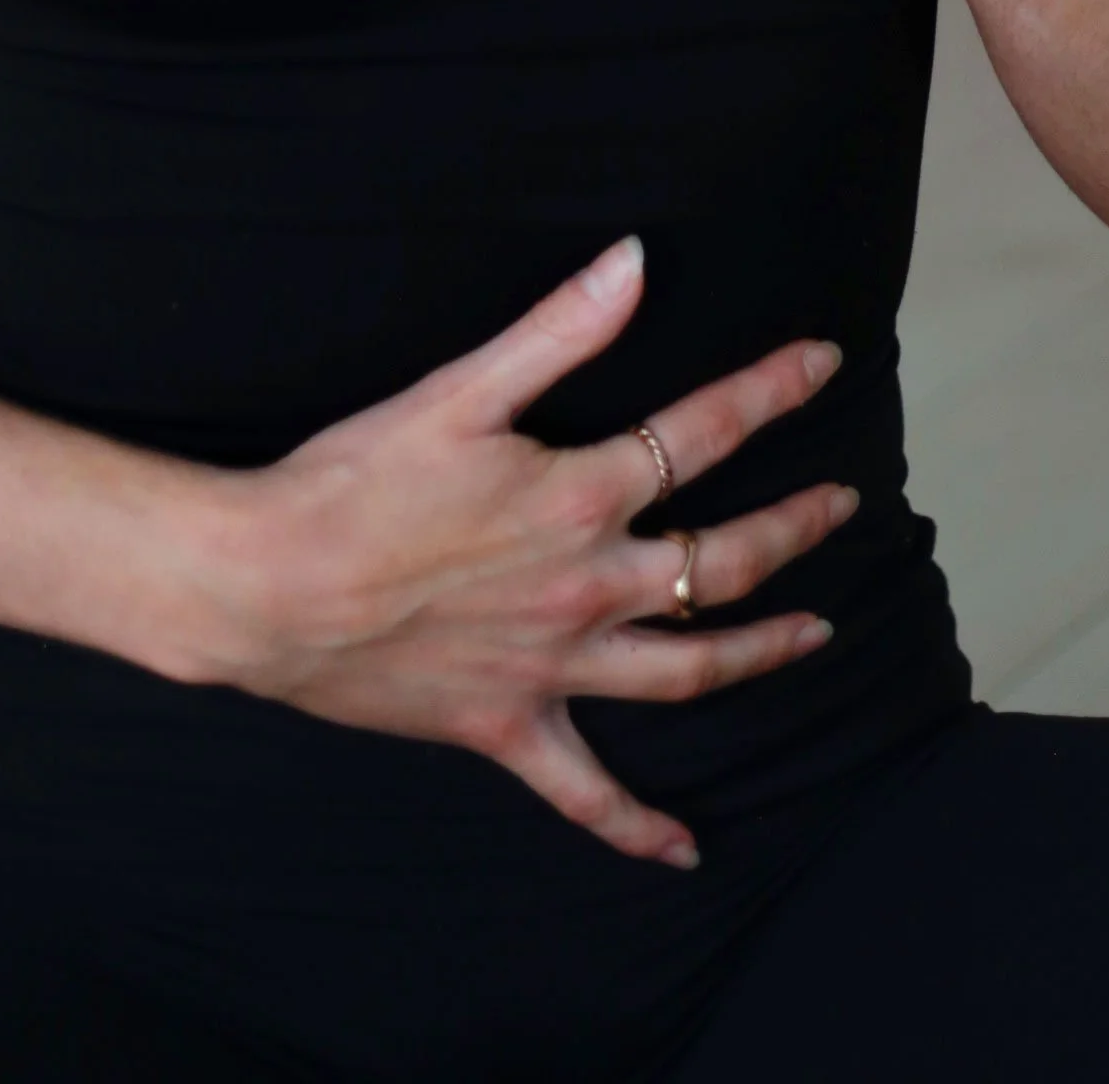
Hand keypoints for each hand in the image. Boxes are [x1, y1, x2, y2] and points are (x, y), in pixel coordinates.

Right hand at [198, 235, 853, 867]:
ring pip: (687, 670)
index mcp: (581, 496)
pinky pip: (586, 792)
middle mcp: (587, 588)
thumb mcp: (460, 387)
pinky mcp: (506, 728)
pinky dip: (637, 828)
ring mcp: (554, 669)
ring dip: (760, 651)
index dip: (772, 389)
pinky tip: (684, 851)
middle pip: (721, 559)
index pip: (703, 432)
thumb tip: (636, 257)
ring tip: (817, 633)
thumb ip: (561, 327)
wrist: (265, 587)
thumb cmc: (353, 481)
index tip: (824, 360)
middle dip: (794, 527)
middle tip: (842, 504)